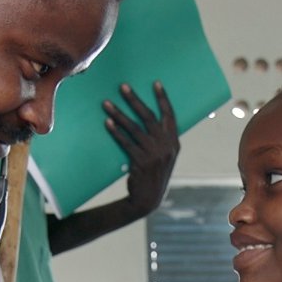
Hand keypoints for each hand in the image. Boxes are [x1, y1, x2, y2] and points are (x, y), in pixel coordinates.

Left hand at [102, 81, 179, 218]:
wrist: (148, 199)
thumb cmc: (155, 174)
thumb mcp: (166, 157)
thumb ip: (162, 140)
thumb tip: (152, 119)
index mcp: (174, 143)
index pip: (170, 115)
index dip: (163, 99)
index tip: (155, 83)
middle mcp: (166, 146)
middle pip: (149, 117)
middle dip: (134, 100)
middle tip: (123, 87)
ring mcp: (153, 154)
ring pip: (134, 128)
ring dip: (119, 114)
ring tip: (106, 103)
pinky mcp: (140, 162)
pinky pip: (126, 142)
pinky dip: (116, 132)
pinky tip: (107, 123)